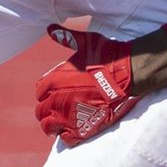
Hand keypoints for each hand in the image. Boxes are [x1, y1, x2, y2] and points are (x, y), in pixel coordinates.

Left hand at [34, 24, 138, 146]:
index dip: (46, 92)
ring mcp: (68, 116)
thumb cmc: (107, 55)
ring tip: (63, 122)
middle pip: (41, 111)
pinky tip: (74, 129)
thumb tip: (50, 28)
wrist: (127, 72)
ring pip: (49, 127)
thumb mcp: (85, 42)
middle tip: (59, 108)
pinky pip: (66, 139)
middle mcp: (56, 100)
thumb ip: (66, 37)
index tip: (55, 92)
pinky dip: (68, 136)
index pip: (39, 91)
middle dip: (48, 109)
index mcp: (53, 80)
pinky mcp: (82, 128)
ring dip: (54, 125)